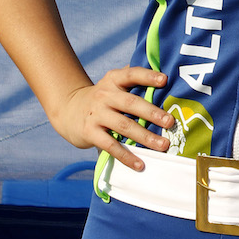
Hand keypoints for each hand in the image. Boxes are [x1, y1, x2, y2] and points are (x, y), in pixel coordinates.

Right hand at [53, 66, 173, 170]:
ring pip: (124, 126)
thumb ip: (133, 79)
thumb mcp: (113, 84)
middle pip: (130, 103)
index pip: (131, 74)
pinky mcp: (90, 132)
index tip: (164, 80)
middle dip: (152, 113)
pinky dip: (126, 156)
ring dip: (145, 136)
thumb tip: (165, 77)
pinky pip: (111, 145)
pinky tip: (140, 164)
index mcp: (113, 80)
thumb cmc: (103, 98)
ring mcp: (96, 114)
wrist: (68, 110)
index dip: (148, 76)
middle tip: (170, 122)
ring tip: (163, 145)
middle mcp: (104, 95)